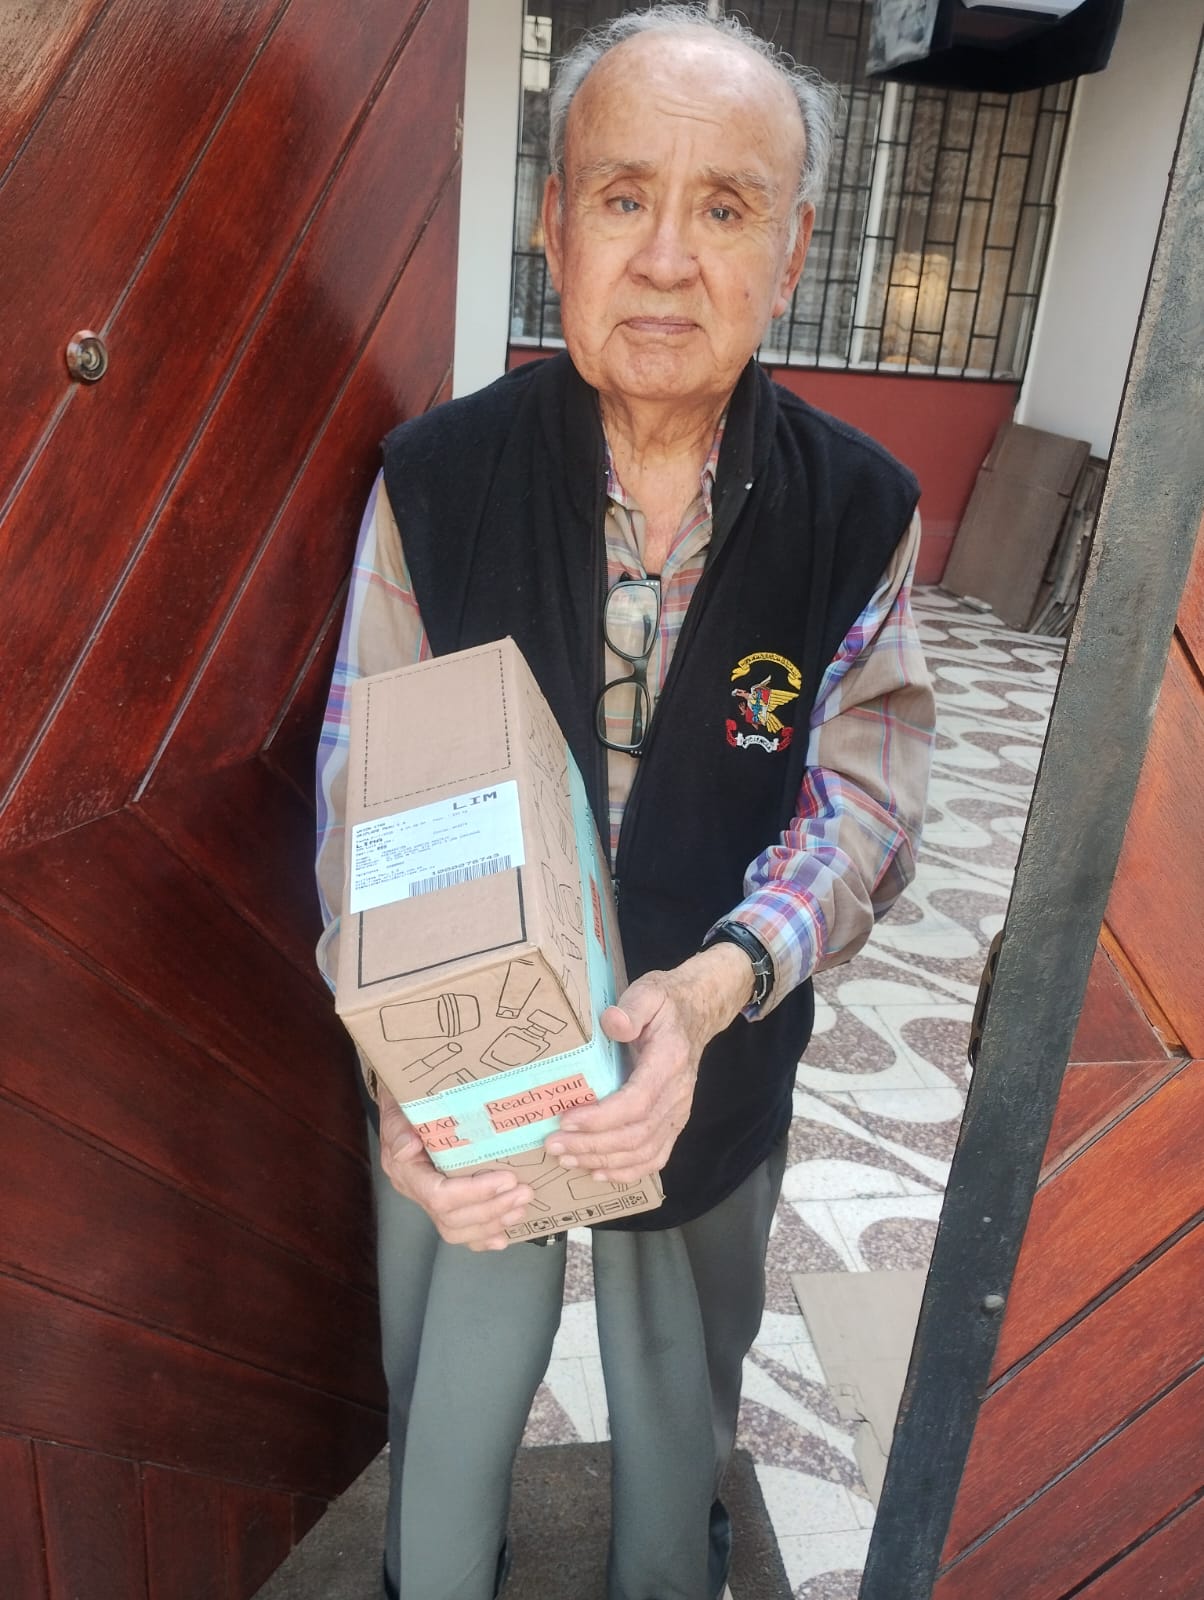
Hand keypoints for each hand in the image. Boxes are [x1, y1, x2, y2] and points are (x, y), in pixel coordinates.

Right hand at [378, 1085, 533, 1250]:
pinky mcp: (441, 1203)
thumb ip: (399, 1129)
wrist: (402, 1109)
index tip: (507, 1179)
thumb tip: (408, 1146)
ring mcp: (426, 1200)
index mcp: (406, 1171)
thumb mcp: (398, 1110)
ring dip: (492, 1223)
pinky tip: (502, 1236)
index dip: (475, 1193)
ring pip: (456, 1229)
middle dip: (492, 1209)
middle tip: (524, 1193)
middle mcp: (415, 1191)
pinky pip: (458, 1230)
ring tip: (520, 1208)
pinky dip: (481, 1237)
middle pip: (451, 1218)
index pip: (438, 1195)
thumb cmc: (404, 1107)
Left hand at [544, 942, 753, 1182]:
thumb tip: (613, 1022)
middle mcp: (678, 1093)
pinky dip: (627, 1171)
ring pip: (644, 1152)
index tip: (565, 1121)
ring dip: (603, 1160)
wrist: (697, 1012)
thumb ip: (632, 1007)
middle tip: (553, 1144)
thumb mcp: (649, 991)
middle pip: (636, 1134)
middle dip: (591, 1145)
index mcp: (669, 1061)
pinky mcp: (674, 1122)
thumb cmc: (666, 1003)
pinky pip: (655, 1157)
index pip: (637, 1101)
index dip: (601, 1117)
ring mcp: (679, 1112)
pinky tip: (598, 1172)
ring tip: (566, 1158)